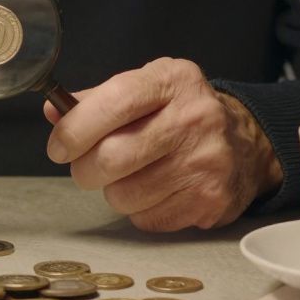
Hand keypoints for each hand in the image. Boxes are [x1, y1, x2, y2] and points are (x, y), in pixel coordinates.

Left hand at [44, 58, 281, 231]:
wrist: (247, 144)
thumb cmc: (180, 114)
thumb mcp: (145, 90)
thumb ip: (96, 100)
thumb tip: (52, 111)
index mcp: (172, 80)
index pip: (114, 102)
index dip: (75, 129)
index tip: (59, 147)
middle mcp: (194, 118)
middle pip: (111, 157)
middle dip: (85, 170)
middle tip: (87, 168)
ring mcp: (206, 161)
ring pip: (124, 195)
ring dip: (115, 192)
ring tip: (131, 176)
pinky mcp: (210, 200)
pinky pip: (146, 219)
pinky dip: (141, 211)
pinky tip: (157, 191)